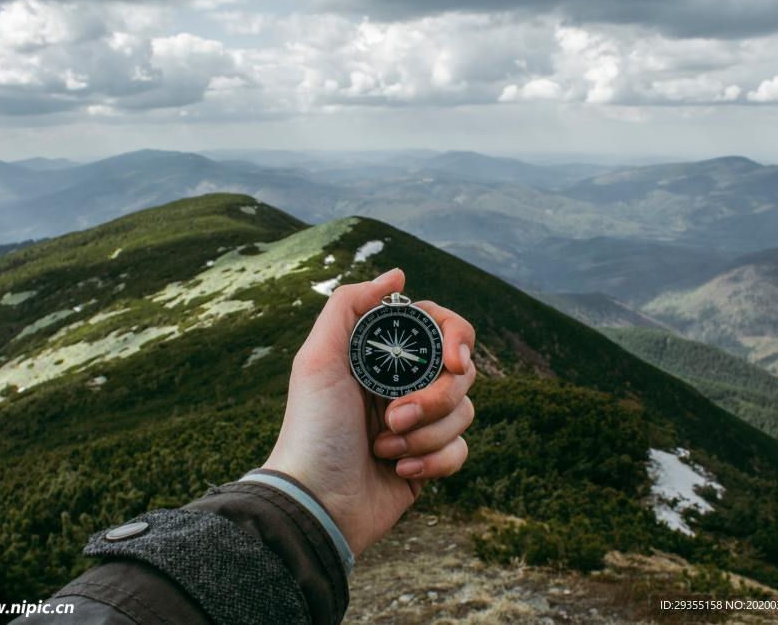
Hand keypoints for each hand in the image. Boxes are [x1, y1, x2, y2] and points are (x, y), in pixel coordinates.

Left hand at [263, 268, 476, 555]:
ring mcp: (419, 424)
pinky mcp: (429, 461)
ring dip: (426, 435)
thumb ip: (350, 305)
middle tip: (394, 417)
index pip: (441, 329)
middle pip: (461, 372)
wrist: (316, 501)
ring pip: (464, 412)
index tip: (453, 361)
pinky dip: (434, 462)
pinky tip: (399, 472)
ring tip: (385, 449)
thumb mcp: (318, 359)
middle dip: (433, 398)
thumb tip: (398, 274)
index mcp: (382, 356)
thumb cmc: (312, 429)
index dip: (456, 339)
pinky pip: (462, 451)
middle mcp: (404, 385)